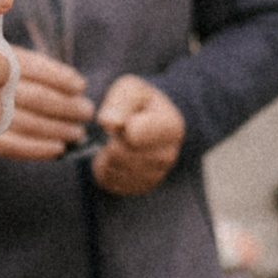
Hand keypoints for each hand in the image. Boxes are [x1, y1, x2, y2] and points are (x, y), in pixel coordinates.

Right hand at [0, 47, 91, 160]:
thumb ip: (10, 59)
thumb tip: (67, 78)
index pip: (33, 66)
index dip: (59, 76)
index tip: (80, 84)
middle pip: (36, 97)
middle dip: (65, 106)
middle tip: (86, 112)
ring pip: (29, 123)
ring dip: (58, 128)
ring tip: (77, 132)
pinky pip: (13, 147)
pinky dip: (37, 149)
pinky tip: (56, 150)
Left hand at [88, 76, 182, 196]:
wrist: (149, 122)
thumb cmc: (139, 103)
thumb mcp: (131, 89)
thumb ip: (120, 102)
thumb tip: (110, 123)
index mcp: (172, 127)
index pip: (134, 134)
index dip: (120, 124)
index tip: (124, 119)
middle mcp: (169, 156)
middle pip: (120, 153)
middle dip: (110, 138)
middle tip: (115, 130)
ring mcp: (157, 175)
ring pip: (113, 168)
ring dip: (105, 153)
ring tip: (115, 141)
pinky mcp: (141, 188)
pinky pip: (110, 182)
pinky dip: (105, 168)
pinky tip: (114, 156)